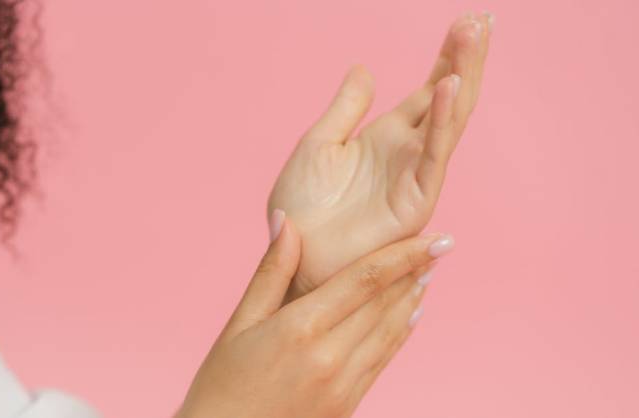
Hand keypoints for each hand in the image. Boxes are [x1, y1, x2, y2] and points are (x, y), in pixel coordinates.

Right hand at [176, 212, 454, 417]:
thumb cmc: (221, 384)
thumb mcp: (240, 324)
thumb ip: (271, 271)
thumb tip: (286, 220)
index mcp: (301, 328)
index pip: (365, 279)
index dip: (404, 255)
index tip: (435, 238)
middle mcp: (329, 355)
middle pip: (384, 303)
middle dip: (414, 271)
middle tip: (439, 246)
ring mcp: (343, 383)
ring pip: (389, 331)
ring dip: (412, 299)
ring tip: (428, 274)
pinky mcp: (347, 404)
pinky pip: (383, 360)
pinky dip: (400, 333)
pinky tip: (410, 316)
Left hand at [268, 13, 491, 298]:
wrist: (291, 254)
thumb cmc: (301, 207)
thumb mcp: (320, 142)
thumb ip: (346, 107)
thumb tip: (363, 68)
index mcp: (387, 138)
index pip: (427, 91)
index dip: (447, 58)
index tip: (467, 21)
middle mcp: (408, 154)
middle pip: (447, 99)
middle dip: (465, 60)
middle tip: (482, 19)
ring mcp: (415, 176)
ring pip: (449, 121)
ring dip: (463, 77)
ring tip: (475, 35)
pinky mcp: (415, 202)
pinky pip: (433, 156)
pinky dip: (442, 121)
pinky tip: (450, 86)